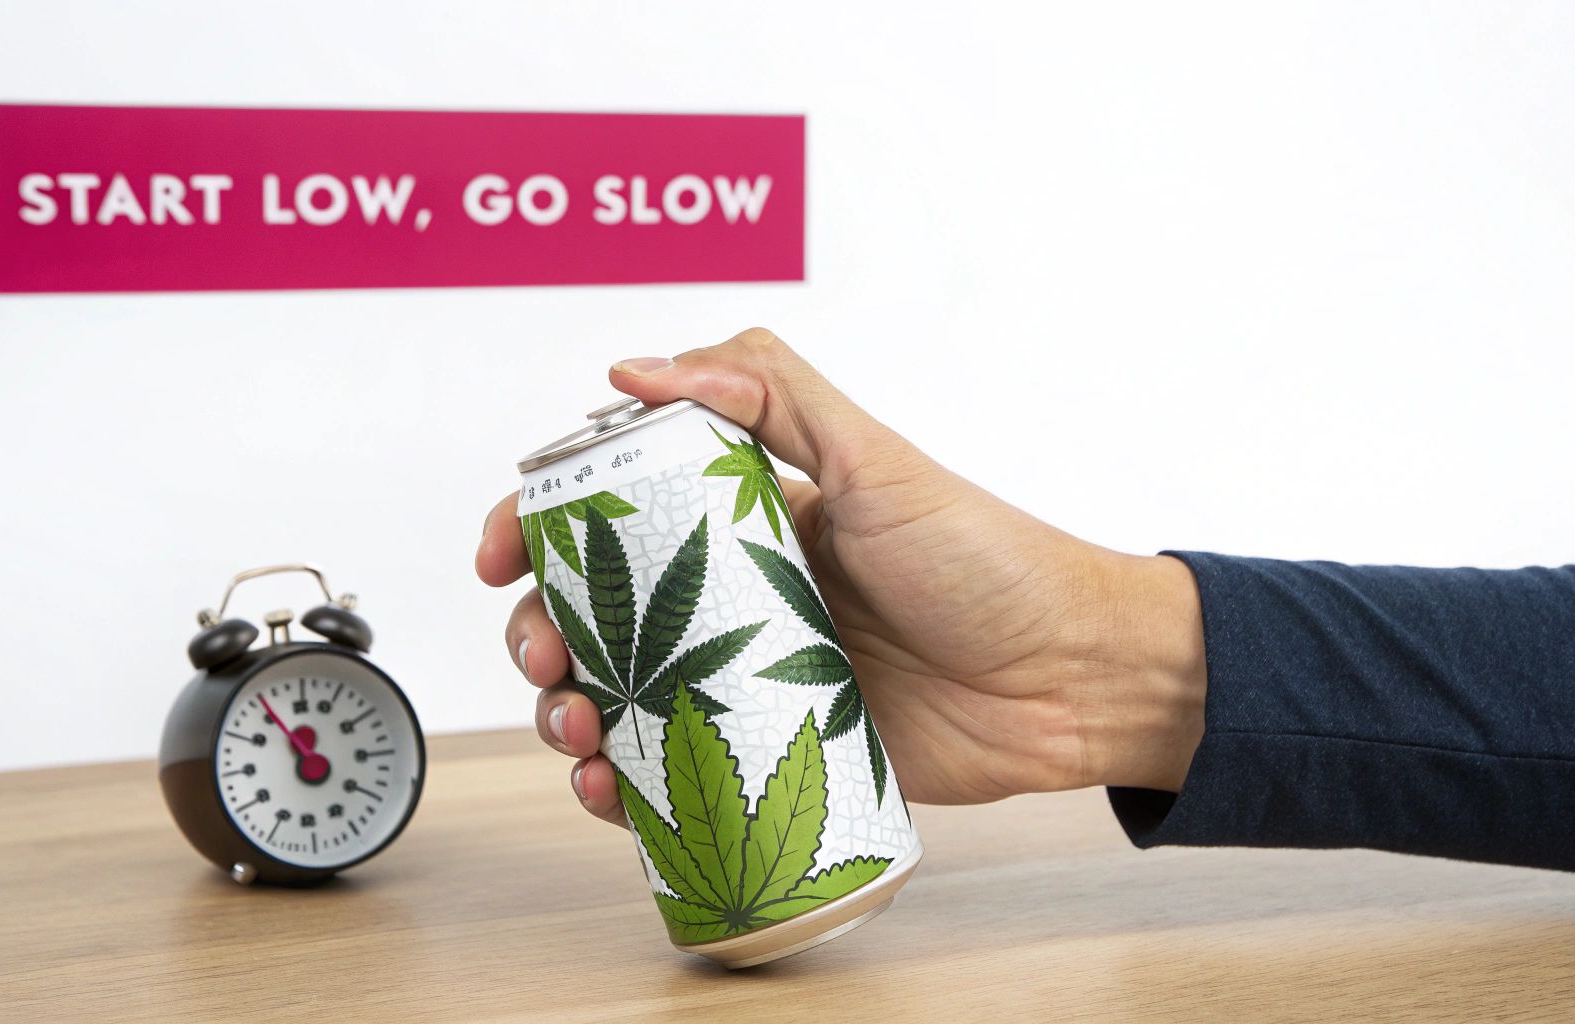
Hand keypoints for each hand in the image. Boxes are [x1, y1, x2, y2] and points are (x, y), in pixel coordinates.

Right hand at [476, 328, 1207, 827]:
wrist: (1073, 676)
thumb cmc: (986, 557)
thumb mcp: (877, 457)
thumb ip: (771, 392)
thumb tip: (636, 368)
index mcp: (747, 518)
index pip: (611, 511)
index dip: (539, 526)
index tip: (502, 554)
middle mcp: (735, 597)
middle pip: (596, 611)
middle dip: (543, 631)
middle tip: (547, 654)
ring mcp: (750, 680)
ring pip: (621, 696)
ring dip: (569, 711)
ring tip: (578, 729)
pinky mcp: (776, 755)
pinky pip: (675, 772)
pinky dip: (624, 784)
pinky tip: (610, 787)